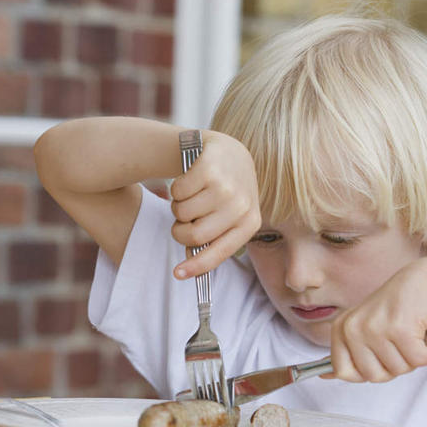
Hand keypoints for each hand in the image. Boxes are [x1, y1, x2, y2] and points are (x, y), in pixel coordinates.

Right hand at [170, 130, 260, 278]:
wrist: (229, 152)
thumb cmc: (226, 191)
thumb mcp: (229, 216)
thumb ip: (212, 240)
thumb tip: (188, 268)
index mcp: (250, 223)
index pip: (219, 253)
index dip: (196, 267)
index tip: (178, 274)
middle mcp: (241, 205)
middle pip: (195, 235)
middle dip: (180, 231)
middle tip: (183, 221)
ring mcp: (226, 185)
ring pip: (182, 213)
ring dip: (179, 207)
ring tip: (192, 196)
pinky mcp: (209, 168)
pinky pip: (177, 192)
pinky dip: (176, 189)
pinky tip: (190, 181)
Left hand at [324, 262, 426, 382]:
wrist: (424, 280)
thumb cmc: (397, 307)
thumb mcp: (364, 327)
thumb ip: (348, 352)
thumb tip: (325, 376)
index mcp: (341, 329)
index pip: (342, 371)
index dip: (366, 371)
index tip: (378, 358)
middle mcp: (353, 328)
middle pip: (373, 376)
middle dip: (393, 367)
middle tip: (399, 344)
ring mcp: (375, 329)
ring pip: (398, 370)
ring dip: (412, 357)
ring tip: (410, 335)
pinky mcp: (400, 330)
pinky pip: (418, 360)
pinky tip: (422, 334)